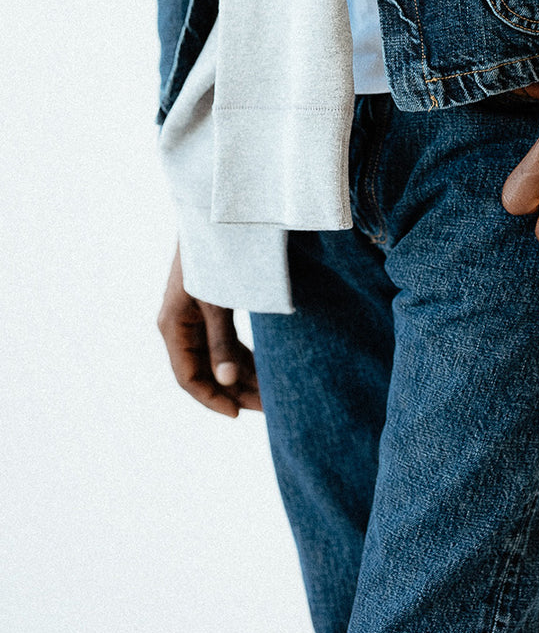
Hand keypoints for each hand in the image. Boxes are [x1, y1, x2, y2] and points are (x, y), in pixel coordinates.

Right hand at [157, 242, 261, 416]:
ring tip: (271, 394)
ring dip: (242, 376)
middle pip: (205, 371)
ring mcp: (194, 318)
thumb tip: (229, 382)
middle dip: (235, 391)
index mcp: (173, 327)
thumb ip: (221, 342)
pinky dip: (242, 356)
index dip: (212, 399)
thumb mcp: (217, 301)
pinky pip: (224, 342)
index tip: (239, 415)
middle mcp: (180, 327)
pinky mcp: (210, 308)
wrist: (216, 218)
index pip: (189, 378)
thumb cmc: (213, 256)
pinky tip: (264, 369)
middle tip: (268, 408)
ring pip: (217, 359)